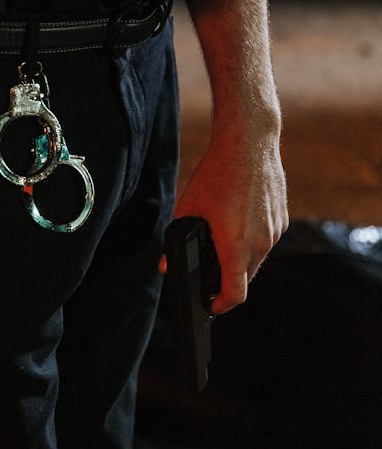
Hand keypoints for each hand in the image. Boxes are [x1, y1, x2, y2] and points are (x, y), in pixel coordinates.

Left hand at [172, 112, 287, 314]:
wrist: (249, 142)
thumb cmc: (216, 174)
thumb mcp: (188, 207)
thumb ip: (176, 241)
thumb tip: (165, 266)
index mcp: (237, 244)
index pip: (235, 294)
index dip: (221, 305)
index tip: (210, 306)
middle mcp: (261, 243)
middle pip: (245, 278)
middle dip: (228, 281)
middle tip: (209, 274)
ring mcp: (274, 231)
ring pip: (257, 259)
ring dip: (241, 259)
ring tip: (221, 242)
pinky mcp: (281, 218)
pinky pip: (266, 240)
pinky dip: (251, 240)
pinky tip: (237, 222)